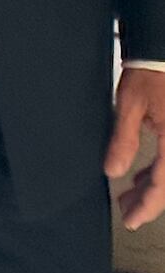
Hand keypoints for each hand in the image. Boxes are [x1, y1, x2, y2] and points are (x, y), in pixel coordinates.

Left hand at [106, 66, 164, 228]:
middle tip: (125, 209)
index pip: (164, 183)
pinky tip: (142, 175)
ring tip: (129, 195)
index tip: (131, 220)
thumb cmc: (150, 73)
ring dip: (155, 186)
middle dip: (150, 200)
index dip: (148, 205)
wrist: (164, 51)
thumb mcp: (130, 105)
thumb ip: (124, 140)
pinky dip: (160, 170)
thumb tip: (113, 172)